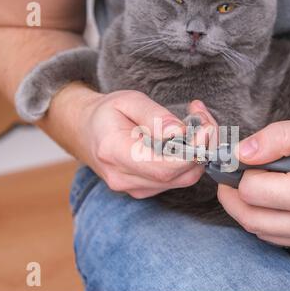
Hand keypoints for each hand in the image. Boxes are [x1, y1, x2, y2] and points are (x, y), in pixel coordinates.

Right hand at [69, 88, 215, 198]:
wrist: (85, 131)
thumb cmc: (106, 113)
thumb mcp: (128, 100)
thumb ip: (154, 116)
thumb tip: (181, 132)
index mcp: (114, 152)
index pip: (161, 167)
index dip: (190, 152)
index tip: (204, 129)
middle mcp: (124, 178)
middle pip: (178, 175)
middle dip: (200, 148)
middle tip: (204, 120)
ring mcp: (134, 188)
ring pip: (183, 179)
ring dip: (198, 153)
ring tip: (197, 125)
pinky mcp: (145, 190)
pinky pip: (176, 179)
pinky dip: (188, 161)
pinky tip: (186, 141)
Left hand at [218, 116, 289, 253]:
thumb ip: (277, 138)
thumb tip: (242, 152)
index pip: (252, 192)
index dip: (239, 174)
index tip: (238, 161)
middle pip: (251, 219)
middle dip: (232, 197)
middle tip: (229, 178)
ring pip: (263, 234)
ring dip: (247, 211)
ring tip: (250, 187)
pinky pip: (282, 239)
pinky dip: (267, 222)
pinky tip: (271, 202)